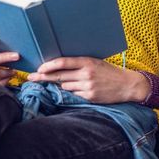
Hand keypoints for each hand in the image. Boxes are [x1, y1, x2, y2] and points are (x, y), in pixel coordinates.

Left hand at [27, 57, 146, 103]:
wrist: (127, 85)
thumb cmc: (110, 72)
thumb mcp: (96, 62)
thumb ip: (80, 64)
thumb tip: (59, 67)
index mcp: (87, 62)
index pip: (63, 62)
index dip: (48, 65)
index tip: (39, 68)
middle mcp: (86, 74)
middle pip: (59, 76)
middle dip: (43, 76)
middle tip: (31, 77)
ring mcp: (88, 86)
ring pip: (65, 86)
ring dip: (64, 84)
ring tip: (75, 82)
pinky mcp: (90, 97)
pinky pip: (74, 94)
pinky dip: (74, 91)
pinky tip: (83, 89)